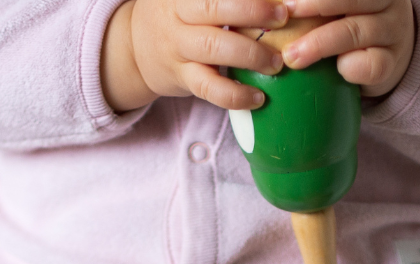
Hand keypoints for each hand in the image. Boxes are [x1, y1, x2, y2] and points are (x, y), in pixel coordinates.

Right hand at [102, 0, 288, 112]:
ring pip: (213, 46)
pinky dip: (235, 95)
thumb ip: (224, 0)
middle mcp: (177, 13)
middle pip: (214, 6)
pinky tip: (258, 97)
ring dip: (250, 54)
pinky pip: (208, 88)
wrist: (135, 48)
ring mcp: (177, 46)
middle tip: (283, 17)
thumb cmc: (179, 15)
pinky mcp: (181, 77)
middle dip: (253, 10)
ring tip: (276, 62)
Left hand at [272, 0, 414, 97]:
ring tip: (291, 57)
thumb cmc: (348, 21)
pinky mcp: (391, 63)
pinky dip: (348, 68)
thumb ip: (312, 6)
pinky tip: (335, 70)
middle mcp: (386, 1)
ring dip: (319, 44)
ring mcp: (392, 31)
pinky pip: (370, 65)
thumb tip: (273, 4)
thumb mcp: (335, 6)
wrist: (387, 53)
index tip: (286, 0)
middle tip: (284, 13)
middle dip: (314, 4)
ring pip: (355, 32)